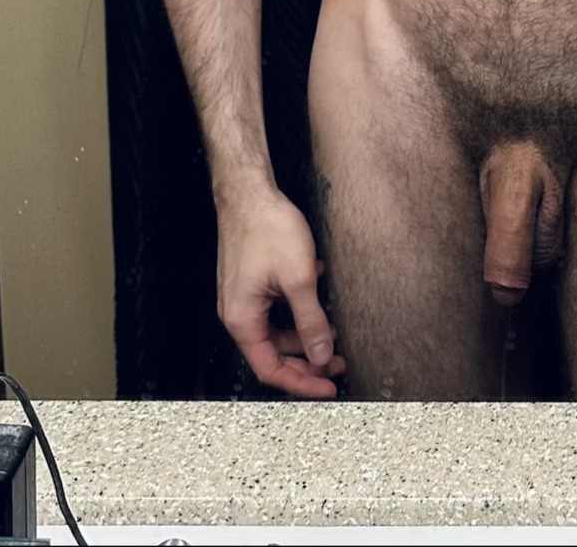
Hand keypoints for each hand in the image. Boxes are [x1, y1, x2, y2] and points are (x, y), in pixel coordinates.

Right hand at [215, 182, 345, 397]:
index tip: (328, 387)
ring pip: (278, 329)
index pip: (271, 369)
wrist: (249, 190)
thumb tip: (321, 357)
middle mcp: (239, 313)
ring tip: (333, 330)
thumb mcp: (298, 279)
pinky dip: (297, 308)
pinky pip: (276, 307)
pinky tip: (319, 293)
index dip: (302, 382)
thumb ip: (311, 322)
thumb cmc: (267, 228)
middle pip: (274, 352)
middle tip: (338, 362)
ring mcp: (244, 296)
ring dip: (305, 332)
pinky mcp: (251, 281)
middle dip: (307, 359)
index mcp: (243, 320)